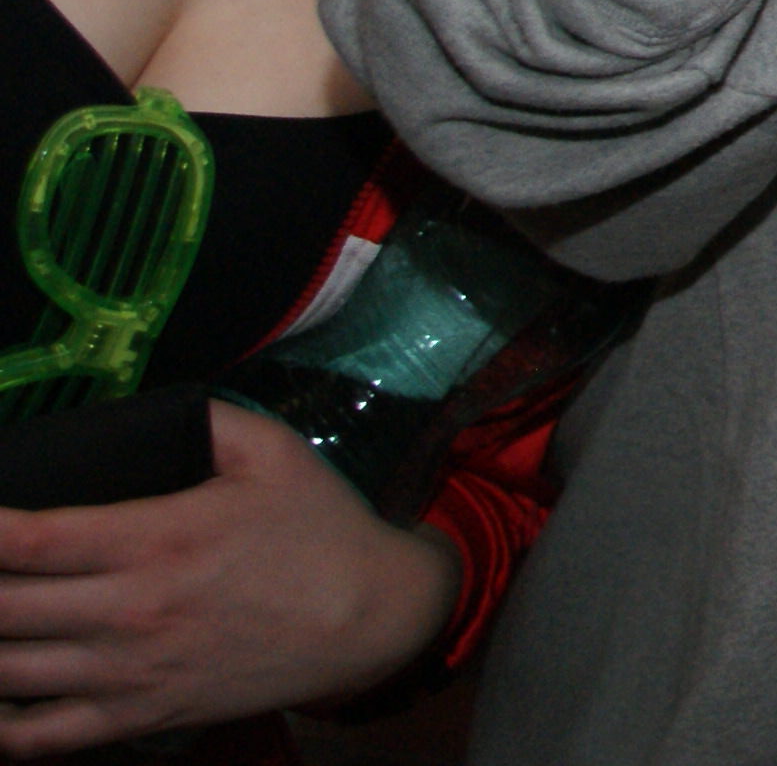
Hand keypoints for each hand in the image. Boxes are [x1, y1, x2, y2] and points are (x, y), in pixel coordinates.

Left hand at [0, 402, 455, 753]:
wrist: (373, 619)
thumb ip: (205, 417)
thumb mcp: (273, 451)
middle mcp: (129, 612)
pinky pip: (36, 737)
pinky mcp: (139, 719)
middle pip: (1, 608)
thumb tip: (139, 409)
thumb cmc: (319, 531)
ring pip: (4, 673)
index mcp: (156, 540)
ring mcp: (128, 674)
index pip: (29, 540)